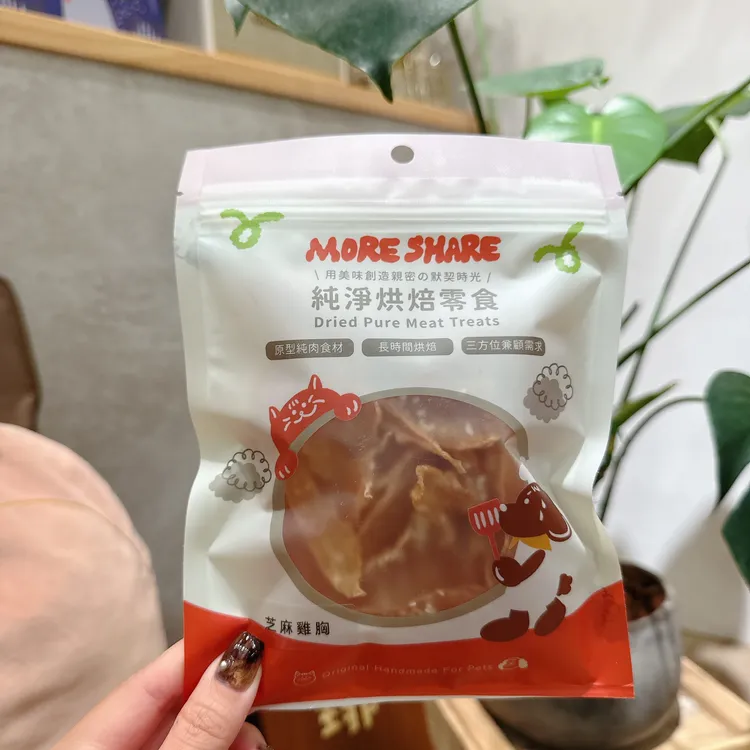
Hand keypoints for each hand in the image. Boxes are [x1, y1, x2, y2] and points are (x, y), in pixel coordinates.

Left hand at [54, 632, 268, 749]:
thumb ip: (199, 726)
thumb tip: (242, 660)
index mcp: (89, 740)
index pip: (151, 676)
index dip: (202, 648)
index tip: (251, 628)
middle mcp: (108, 746)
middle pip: (175, 703)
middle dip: (226, 694)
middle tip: (270, 685)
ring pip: (190, 730)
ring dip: (230, 727)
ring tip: (257, 741)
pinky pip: (191, 748)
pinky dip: (221, 746)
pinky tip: (245, 749)